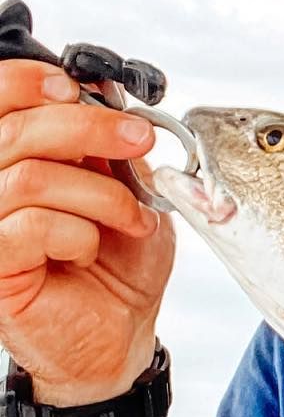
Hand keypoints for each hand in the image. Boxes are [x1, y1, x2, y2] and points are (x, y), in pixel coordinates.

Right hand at [0, 60, 173, 404]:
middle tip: (138, 141)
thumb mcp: (124, 190)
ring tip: (130, 218)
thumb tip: (105, 94)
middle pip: (15, 130)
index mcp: (9, 159)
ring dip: (98, 194)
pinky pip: (30, 226)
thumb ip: (106, 146)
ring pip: (29, 178)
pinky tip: (88, 251)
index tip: (80, 91)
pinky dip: (77, 233)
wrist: (120, 334)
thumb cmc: (118, 263)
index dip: (29, 82)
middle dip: (88, 129)